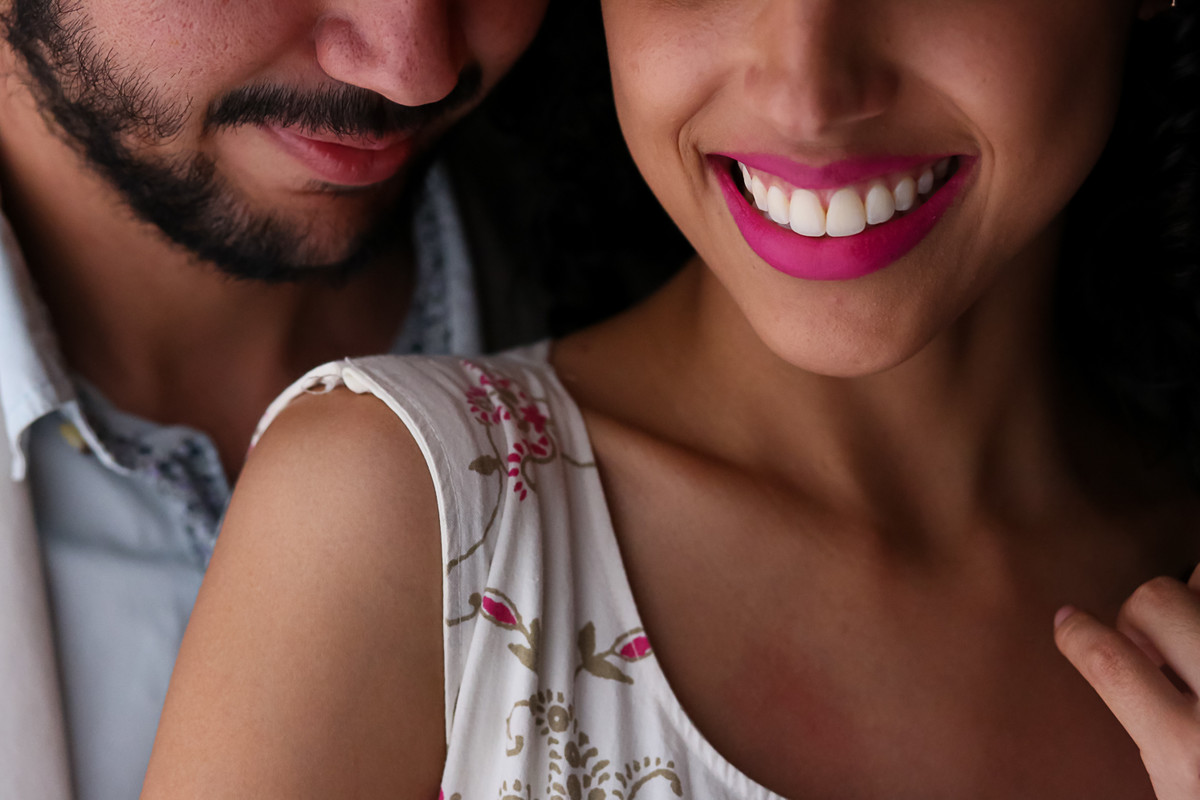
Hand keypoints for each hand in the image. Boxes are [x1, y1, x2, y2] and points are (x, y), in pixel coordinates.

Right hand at [1055, 567, 1199, 798]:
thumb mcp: (1181, 786)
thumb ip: (1154, 727)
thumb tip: (1109, 649)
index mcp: (1192, 751)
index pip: (1112, 661)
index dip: (1077, 634)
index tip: (1069, 623)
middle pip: (1157, 599)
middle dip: (1142, 617)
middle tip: (1154, 649)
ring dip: (1195, 599)